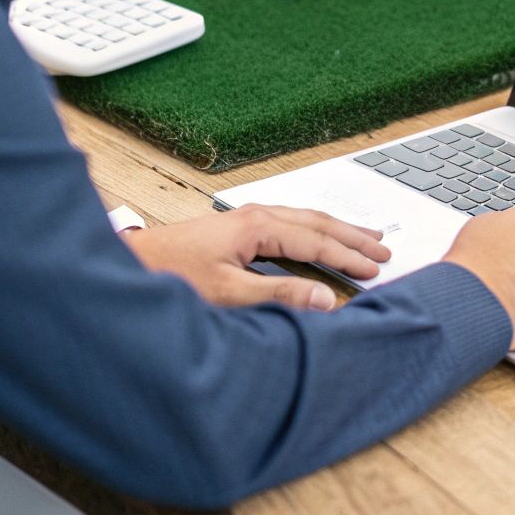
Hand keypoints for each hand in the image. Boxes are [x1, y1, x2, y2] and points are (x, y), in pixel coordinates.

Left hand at [122, 205, 391, 310]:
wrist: (130, 263)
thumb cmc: (171, 275)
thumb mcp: (227, 293)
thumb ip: (278, 296)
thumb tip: (324, 298)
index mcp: (257, 226)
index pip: (316, 241)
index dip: (348, 256)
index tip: (375, 269)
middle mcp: (255, 216)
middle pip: (316, 222)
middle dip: (352, 235)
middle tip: (384, 248)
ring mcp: (245, 220)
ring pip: (304, 219)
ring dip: (336, 230)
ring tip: (364, 237)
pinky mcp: (237, 229)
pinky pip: (290, 224)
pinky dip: (314, 232)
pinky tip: (318, 239)